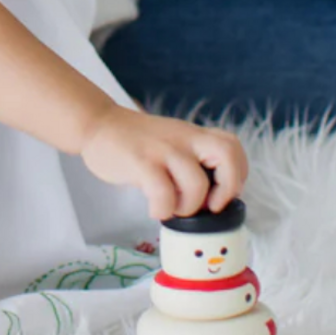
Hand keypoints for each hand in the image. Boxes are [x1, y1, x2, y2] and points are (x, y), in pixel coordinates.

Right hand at [79, 108, 247, 221]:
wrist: (98, 125)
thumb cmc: (136, 142)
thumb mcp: (172, 142)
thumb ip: (192, 160)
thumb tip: (211, 199)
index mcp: (193, 135)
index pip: (232, 146)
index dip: (237, 174)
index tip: (222, 193)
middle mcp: (183, 138)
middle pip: (226, 155)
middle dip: (226, 188)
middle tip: (210, 206)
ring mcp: (162, 149)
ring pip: (196, 182)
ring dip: (189, 206)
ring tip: (174, 209)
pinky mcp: (140, 161)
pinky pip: (162, 191)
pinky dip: (163, 209)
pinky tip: (154, 209)